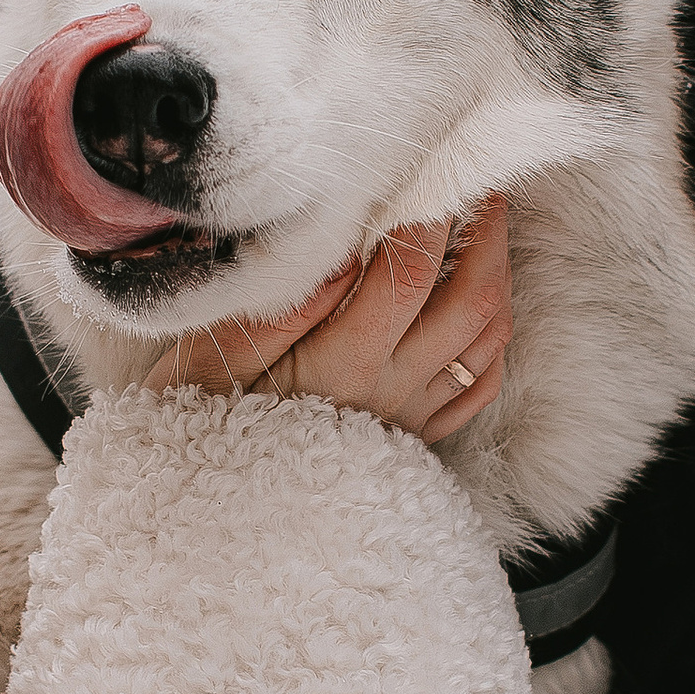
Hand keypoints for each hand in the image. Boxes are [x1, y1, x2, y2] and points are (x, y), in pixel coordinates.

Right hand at [142, 197, 512, 446]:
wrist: (210, 528)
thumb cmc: (195, 430)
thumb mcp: (207, 365)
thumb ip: (275, 310)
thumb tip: (337, 253)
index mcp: (340, 367)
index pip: (407, 273)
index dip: (430, 212)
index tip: (432, 165)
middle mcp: (390, 392)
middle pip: (471, 300)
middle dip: (485, 232)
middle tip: (479, 180)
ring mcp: (412, 418)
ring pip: (487, 339)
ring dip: (499, 276)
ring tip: (488, 227)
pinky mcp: (417, 439)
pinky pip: (481, 386)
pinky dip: (493, 336)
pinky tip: (482, 303)